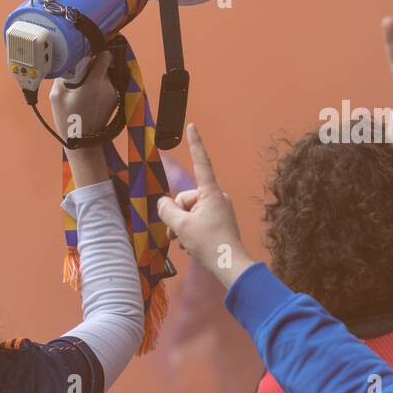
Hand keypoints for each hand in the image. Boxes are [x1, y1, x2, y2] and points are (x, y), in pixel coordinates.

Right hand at [50, 51, 117, 142]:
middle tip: (79, 75)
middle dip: (92, 67)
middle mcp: (107, 87)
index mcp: (94, 83)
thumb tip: (66, 64)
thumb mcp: (56, 97)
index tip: (86, 54)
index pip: (104, 56)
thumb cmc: (68, 120)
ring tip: (82, 89)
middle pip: (104, 66)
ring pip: (105, 76)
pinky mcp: (114, 101)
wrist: (82, 142)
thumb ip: (62, 77)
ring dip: (95, 78)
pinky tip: (88, 96)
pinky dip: (99, 87)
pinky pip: (107, 86)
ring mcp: (113, 94)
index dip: (96, 52)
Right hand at [156, 125, 253, 287]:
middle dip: (177, 216)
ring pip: (190, 212)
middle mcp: (217, 197)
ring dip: (182, 227)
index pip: (200, 162)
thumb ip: (167, 210)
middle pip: (186, 198)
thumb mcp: (181, 226)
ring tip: (185, 243)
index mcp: (210, 192)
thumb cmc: (209, 243)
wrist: (230, 266)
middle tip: (176, 235)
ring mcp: (219, 210)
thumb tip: (163, 203)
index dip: (195, 144)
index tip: (192, 126)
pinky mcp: (219, 223)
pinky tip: (192, 247)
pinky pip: (198, 222)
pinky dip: (191, 233)